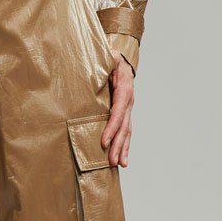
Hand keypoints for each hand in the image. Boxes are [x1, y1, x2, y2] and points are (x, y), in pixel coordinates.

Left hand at [102, 53, 133, 167]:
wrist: (121, 59)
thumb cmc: (110, 58)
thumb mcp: (107, 56)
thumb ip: (102, 62)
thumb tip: (92, 66)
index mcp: (124, 89)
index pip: (118, 111)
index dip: (111, 127)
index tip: (103, 142)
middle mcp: (129, 101)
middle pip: (124, 126)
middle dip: (118, 144)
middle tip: (111, 161)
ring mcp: (128, 108)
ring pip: (127, 131)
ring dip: (123, 148)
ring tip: (119, 164)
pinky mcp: (125, 113)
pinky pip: (125, 131)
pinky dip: (124, 145)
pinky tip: (121, 159)